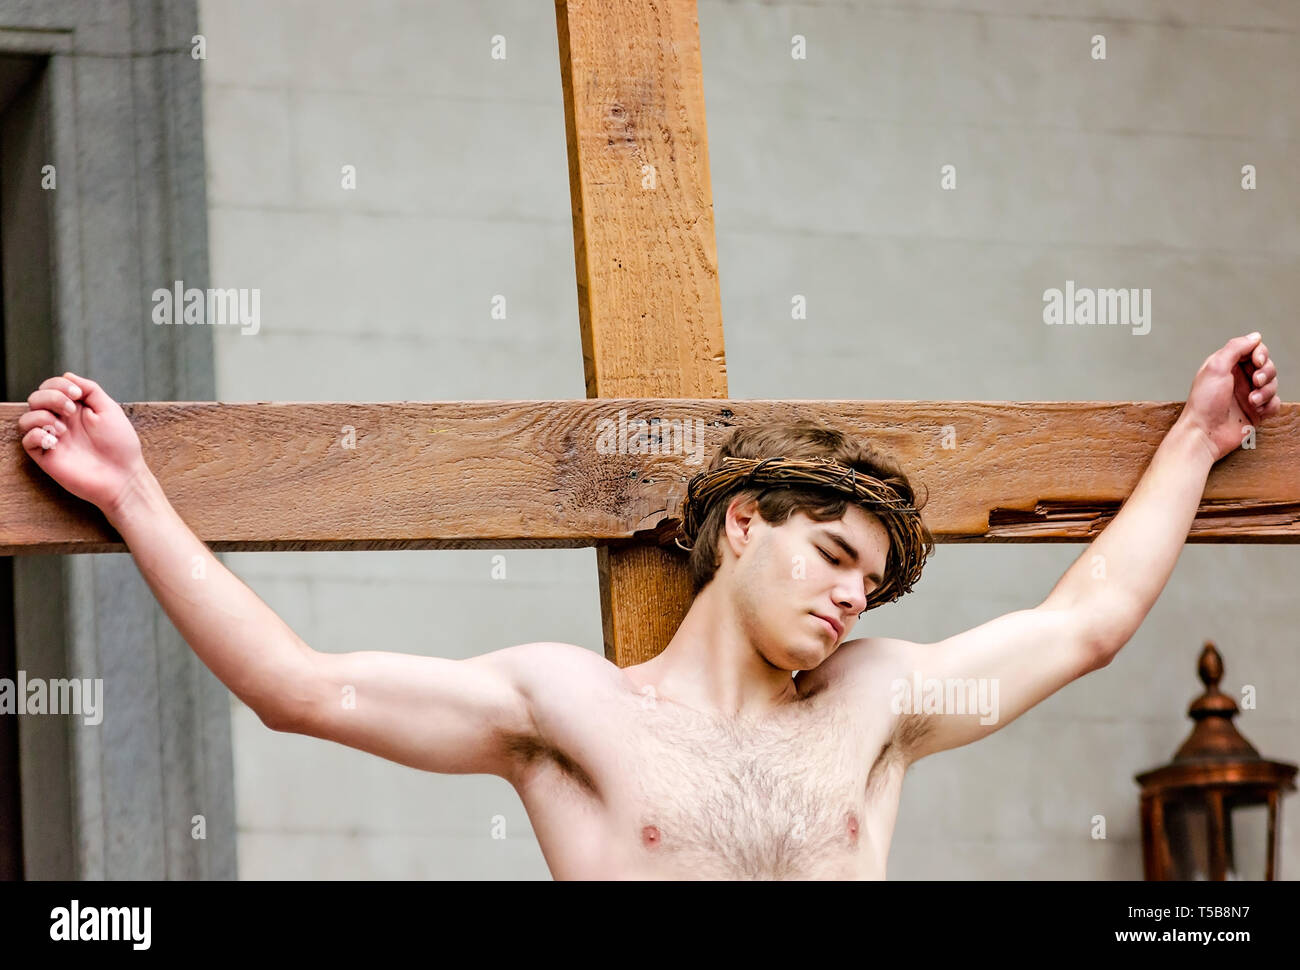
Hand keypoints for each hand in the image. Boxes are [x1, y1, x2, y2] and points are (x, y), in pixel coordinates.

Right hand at [16, 372, 148, 512]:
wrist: (122, 476)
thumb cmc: (120, 444)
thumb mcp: (109, 409)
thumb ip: (90, 389)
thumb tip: (67, 375)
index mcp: (76, 409)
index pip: (51, 387)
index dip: (58, 384)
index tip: (78, 395)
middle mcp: (61, 421)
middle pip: (35, 398)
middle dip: (51, 397)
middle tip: (72, 410)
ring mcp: (53, 439)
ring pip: (26, 418)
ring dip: (42, 416)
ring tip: (64, 429)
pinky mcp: (47, 457)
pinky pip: (26, 440)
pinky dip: (37, 434)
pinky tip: (55, 440)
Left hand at [1177, 333, 1279, 463]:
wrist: (1205, 433)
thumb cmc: (1204, 403)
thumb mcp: (1215, 367)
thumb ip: (1235, 348)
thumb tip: (1255, 336)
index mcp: (1227, 366)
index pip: (1254, 350)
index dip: (1260, 354)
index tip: (1257, 362)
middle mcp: (1238, 379)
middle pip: (1267, 366)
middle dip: (1266, 373)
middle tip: (1255, 382)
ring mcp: (1248, 395)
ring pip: (1273, 384)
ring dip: (1266, 392)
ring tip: (1252, 401)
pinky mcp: (1256, 412)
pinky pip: (1275, 403)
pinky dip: (1270, 405)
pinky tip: (1257, 410)